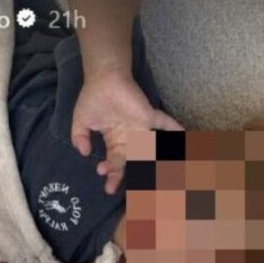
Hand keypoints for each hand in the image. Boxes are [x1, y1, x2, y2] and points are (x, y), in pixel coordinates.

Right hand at [71, 68, 184, 194]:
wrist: (103, 77)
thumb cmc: (93, 98)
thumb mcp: (80, 122)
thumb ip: (80, 138)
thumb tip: (83, 153)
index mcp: (115, 142)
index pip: (115, 163)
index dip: (111, 174)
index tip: (107, 184)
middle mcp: (129, 138)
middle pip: (130, 161)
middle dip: (121, 173)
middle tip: (114, 185)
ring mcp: (140, 128)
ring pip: (147, 149)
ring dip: (149, 161)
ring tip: (155, 178)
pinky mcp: (147, 116)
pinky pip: (163, 122)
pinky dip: (173, 128)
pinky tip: (183, 136)